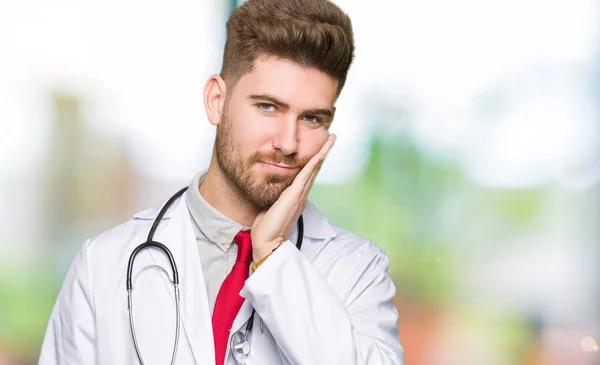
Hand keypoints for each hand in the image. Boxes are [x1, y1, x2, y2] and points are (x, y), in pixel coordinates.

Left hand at [251, 134, 335, 261]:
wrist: (268, 242)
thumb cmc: (266, 228)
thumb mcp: (270, 207)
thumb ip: (273, 197)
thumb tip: (269, 189)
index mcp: (296, 197)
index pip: (308, 175)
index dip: (314, 160)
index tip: (320, 149)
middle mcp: (301, 195)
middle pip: (315, 169)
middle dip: (324, 152)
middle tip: (332, 138)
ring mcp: (300, 195)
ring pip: (314, 169)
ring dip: (323, 153)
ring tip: (330, 140)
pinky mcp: (295, 196)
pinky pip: (306, 176)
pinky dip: (314, 163)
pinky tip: (320, 153)